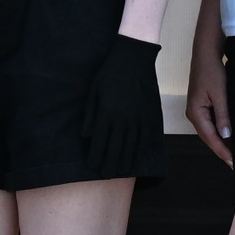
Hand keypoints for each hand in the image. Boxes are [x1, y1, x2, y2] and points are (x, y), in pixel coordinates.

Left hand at [81, 34, 157, 177]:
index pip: (99, 141)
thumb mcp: (93, 91)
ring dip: (124, 161)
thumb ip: (90, 115)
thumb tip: (86, 136)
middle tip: (106, 175)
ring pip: (130, 146)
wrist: (133, 59)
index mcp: (106, 112)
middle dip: (109, 164)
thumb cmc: (109, 73)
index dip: (96, 156)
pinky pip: (144, 138)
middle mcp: (122, 118)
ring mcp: (137, 117)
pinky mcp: (148, 115)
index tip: (93, 167)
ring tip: (119, 172)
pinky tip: (136, 159)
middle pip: (115, 148)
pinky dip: (140, 150)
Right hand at [185, 40, 232, 167]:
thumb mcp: (220, 94)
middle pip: (208, 138)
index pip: (210, 138)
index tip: (233, 163)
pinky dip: (220, 132)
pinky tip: (230, 137)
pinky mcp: (202, 106)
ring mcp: (197, 110)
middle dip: (222, 150)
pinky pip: (211, 124)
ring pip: (210, 132)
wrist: (206, 54)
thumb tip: (226, 136)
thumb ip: (223, 115)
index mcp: (195, 113)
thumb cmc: (212, 72)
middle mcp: (194, 114)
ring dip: (221, 143)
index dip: (222, 151)